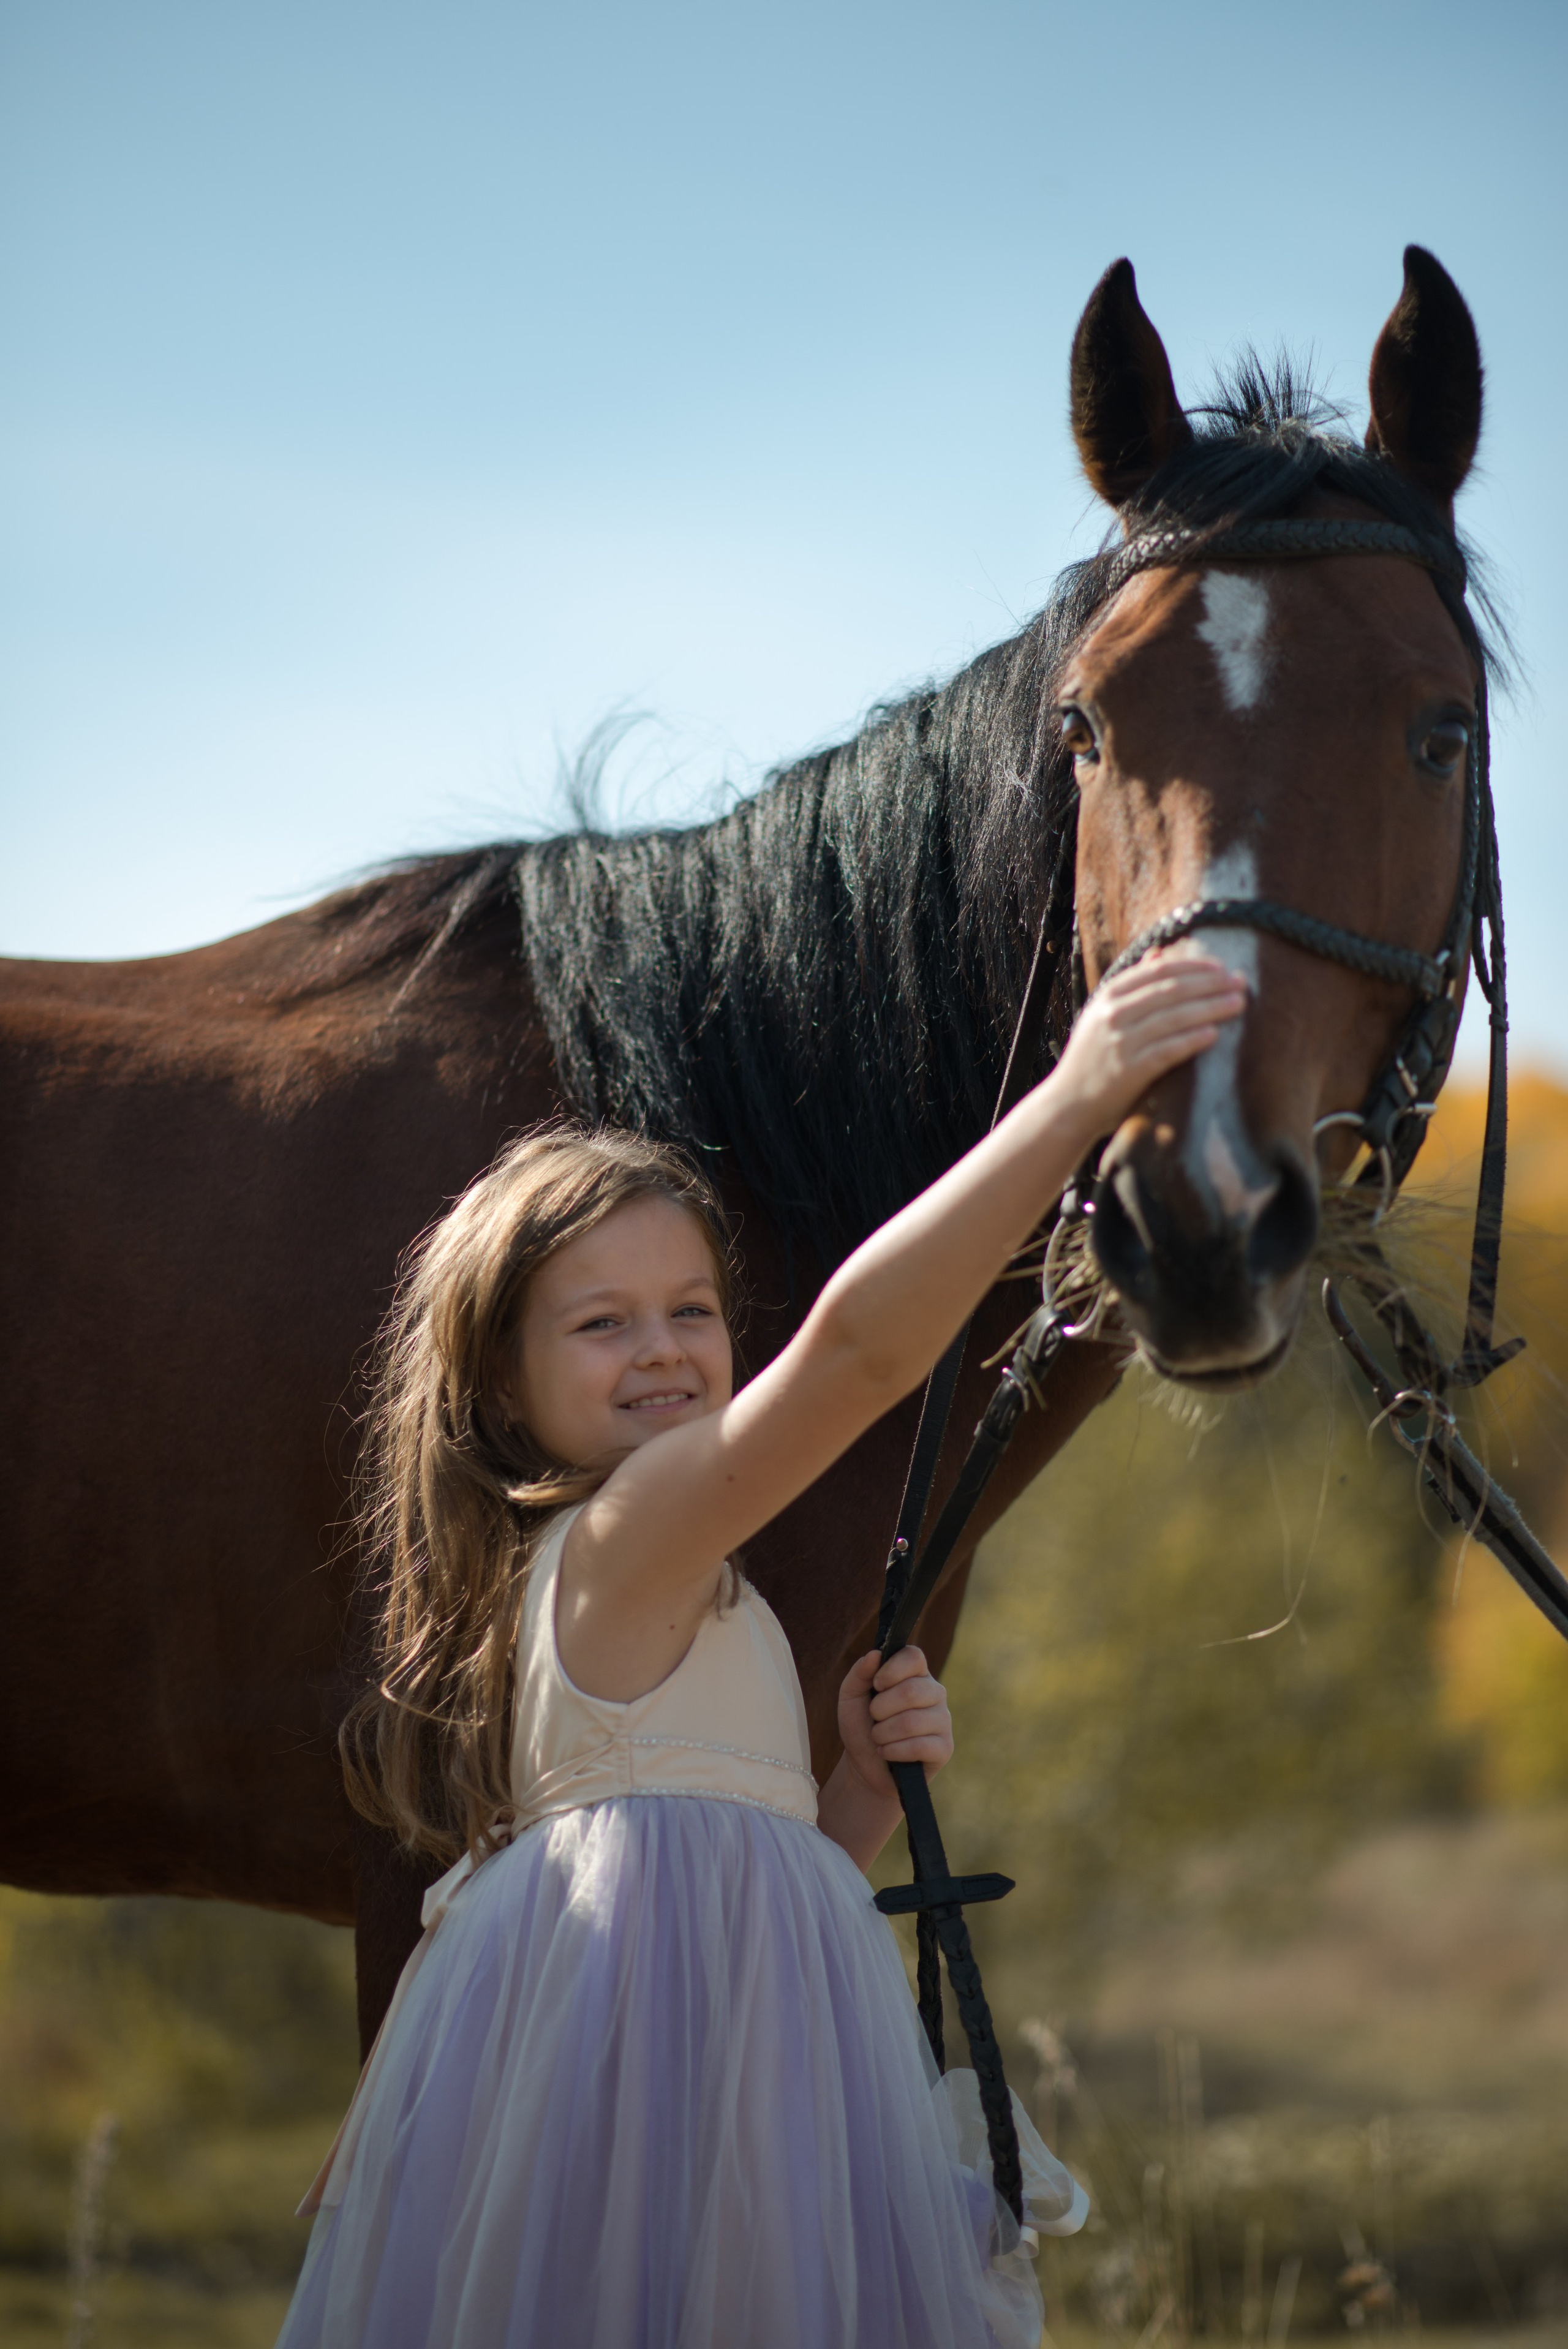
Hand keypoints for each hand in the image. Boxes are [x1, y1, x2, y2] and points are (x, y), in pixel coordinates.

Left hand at [836, 1644, 953, 1793]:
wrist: (864, 1766)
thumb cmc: (861, 1726)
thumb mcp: (850, 1697)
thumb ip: (859, 1673)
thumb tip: (875, 1654)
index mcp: (915, 1674)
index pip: (914, 1656)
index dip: (892, 1670)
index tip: (876, 1685)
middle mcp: (934, 1693)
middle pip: (911, 1691)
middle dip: (880, 1709)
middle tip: (874, 1719)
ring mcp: (942, 1720)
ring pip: (911, 1722)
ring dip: (883, 1734)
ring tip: (878, 1738)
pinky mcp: (944, 1748)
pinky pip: (919, 1746)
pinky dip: (893, 1752)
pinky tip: (887, 1753)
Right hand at [1049, 951, 1246, 1137]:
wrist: (1069, 1104)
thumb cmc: (1093, 1058)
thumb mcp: (1103, 1014)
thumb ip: (1132, 985)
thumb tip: (1159, 952)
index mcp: (1109, 996)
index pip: (1158, 971)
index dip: (1193, 966)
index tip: (1222, 967)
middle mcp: (1113, 1014)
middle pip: (1170, 990)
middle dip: (1210, 984)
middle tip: (1241, 982)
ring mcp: (1120, 1042)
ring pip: (1173, 1017)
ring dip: (1210, 1008)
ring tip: (1238, 1004)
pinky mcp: (1128, 1070)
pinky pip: (1167, 1050)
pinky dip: (1191, 1040)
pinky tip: (1214, 1035)